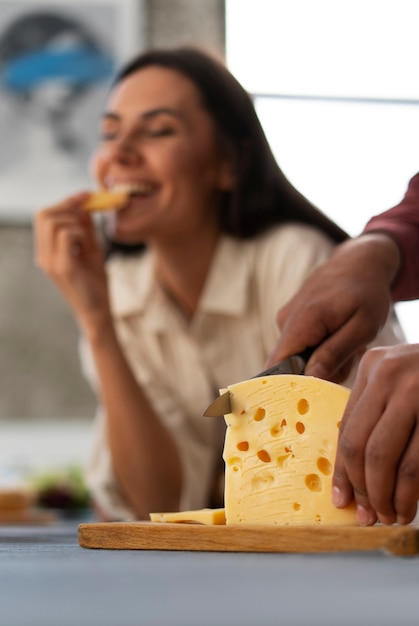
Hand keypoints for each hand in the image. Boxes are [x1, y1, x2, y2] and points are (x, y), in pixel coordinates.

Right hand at [35, 192, 111, 335]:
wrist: (99, 312)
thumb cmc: (95, 284)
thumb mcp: (90, 250)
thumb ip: (85, 229)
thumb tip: (85, 206)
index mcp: (46, 251)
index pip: (44, 216)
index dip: (65, 201)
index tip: (87, 195)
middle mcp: (43, 255)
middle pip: (43, 214)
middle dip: (68, 204)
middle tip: (90, 207)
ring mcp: (50, 262)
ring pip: (53, 221)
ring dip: (75, 220)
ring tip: (87, 235)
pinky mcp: (63, 268)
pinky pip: (66, 235)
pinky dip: (80, 232)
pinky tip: (87, 244)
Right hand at [266, 233, 400, 381]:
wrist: (358, 261)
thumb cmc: (365, 292)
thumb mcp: (362, 327)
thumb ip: (335, 353)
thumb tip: (311, 378)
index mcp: (303, 321)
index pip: (278, 366)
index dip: (288, 386)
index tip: (311, 394)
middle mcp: (287, 320)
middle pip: (291, 366)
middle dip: (319, 371)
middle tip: (349, 357)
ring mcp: (286, 319)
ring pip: (298, 357)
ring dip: (323, 358)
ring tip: (347, 341)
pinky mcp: (291, 319)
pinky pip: (301, 345)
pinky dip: (320, 346)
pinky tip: (337, 333)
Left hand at [332, 344, 418, 524]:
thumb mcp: (398, 381)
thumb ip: (375, 412)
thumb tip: (351, 477)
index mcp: (372, 366)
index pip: (347, 429)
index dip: (343, 471)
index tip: (342, 499)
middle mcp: (390, 375)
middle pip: (362, 446)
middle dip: (364, 488)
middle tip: (370, 514)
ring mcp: (418, 392)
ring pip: (387, 457)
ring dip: (388, 495)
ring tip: (393, 515)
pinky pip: (416, 462)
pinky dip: (411, 491)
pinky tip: (411, 505)